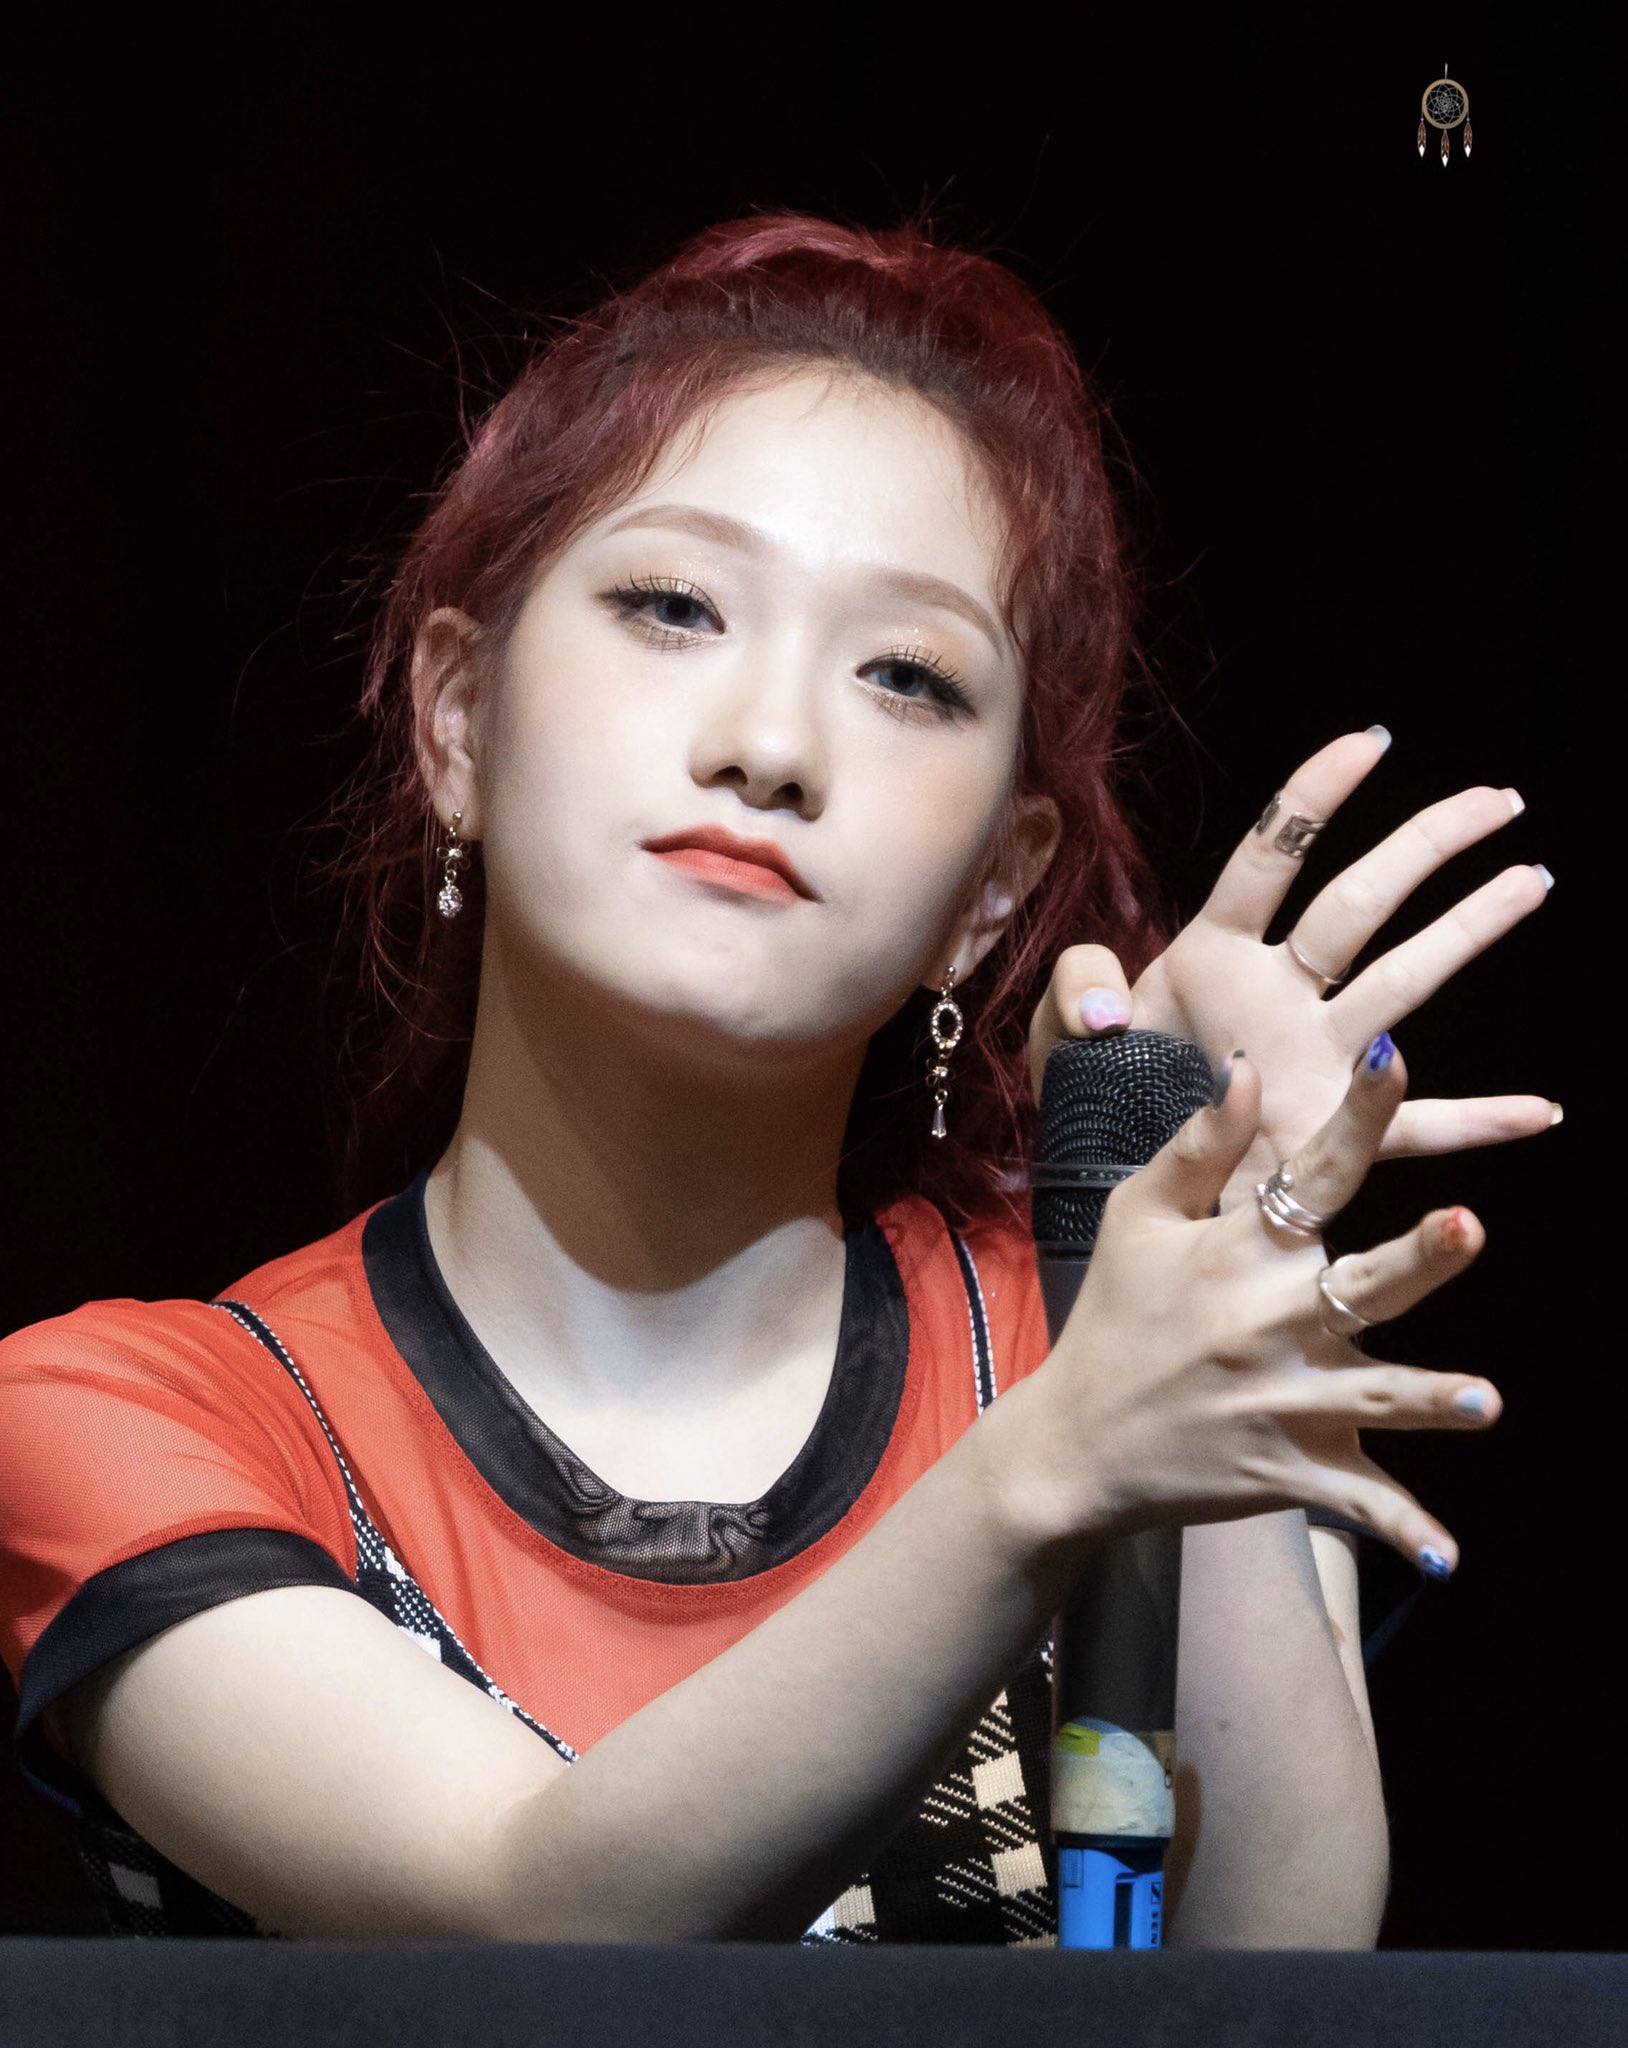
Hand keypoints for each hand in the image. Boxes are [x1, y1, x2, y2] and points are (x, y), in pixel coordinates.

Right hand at [1021, 1040, 1495, 1574]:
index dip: (1357, 1114)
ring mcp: (1283, 1403)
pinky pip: (1359, 1503)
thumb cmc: (1115, 1316)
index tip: (1396, 1062)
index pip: (1309, 1171)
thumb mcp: (1137, 1218)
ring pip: (1379, 1398)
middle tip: (1466, 1226)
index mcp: (1236, 1251)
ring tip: (1483, 1401)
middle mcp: (1268, 1323)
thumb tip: (1249, 1067)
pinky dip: (1403, 1531)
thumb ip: (1198, 1145)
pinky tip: (1447, 1558)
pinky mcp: (1292, 1469)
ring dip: (1432, 1400)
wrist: (1075, 1445)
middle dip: (1418, 1258)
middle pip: (1363, 1285)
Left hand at [1029, 729, 1555, 1209]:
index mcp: (1211, 955)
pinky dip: (1478, 1122)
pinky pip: (1416, 1126)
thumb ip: (1074, 990)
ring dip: (1468, 931)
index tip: (1374, 742)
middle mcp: (1276, 992)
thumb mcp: (1060, 1032)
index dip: (1314, 797)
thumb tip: (1110, 1009)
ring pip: (1405, 981)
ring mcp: (1313, 1056)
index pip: (1270, 857)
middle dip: (1428, 847)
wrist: (1109, 1178)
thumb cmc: (1089, 1095)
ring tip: (1530, 881)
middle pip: (1361, 903)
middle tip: (1498, 800)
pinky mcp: (1331, 1128)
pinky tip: (1540, 1111)